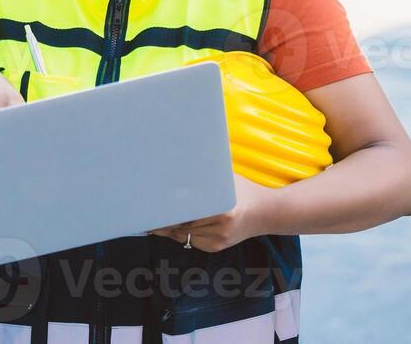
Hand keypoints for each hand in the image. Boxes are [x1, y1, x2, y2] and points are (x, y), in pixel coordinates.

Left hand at [150, 174, 277, 252]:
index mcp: (222, 209)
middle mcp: (220, 227)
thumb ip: (203, 177)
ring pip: (183, 235)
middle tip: (143, 212)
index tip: (148, 206)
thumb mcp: (225, 178)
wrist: (267, 213)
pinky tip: (172, 223)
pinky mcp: (216, 247)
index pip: (185, 212)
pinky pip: (191, 240)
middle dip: (162, 219)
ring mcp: (218, 240)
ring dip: (169, 227)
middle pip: (180, 225)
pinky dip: (181, 232)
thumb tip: (176, 163)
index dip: (165, 211)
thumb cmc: (241, 189)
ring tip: (152, 217)